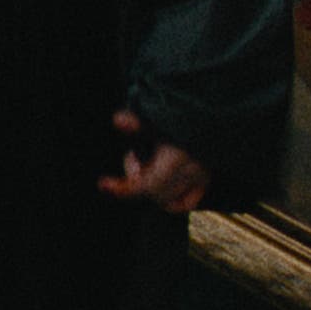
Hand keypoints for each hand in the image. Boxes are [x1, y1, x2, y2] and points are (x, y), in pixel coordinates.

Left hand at [96, 108, 211, 212]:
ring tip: (147, 163)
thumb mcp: (154, 116)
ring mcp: (202, 177)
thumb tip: (118, 120)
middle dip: (137, 182)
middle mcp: (193, 171)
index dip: (123, 189)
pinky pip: (186, 202)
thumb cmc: (177, 113)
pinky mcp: (207, 179)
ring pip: (170, 201)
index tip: (103, 184)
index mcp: (179, 158)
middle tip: (134, 157)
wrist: (206, 107)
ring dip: (152, 188)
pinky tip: (159, 180)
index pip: (146, 185)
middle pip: (155, 194)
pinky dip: (170, 198)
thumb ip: (136, 122)